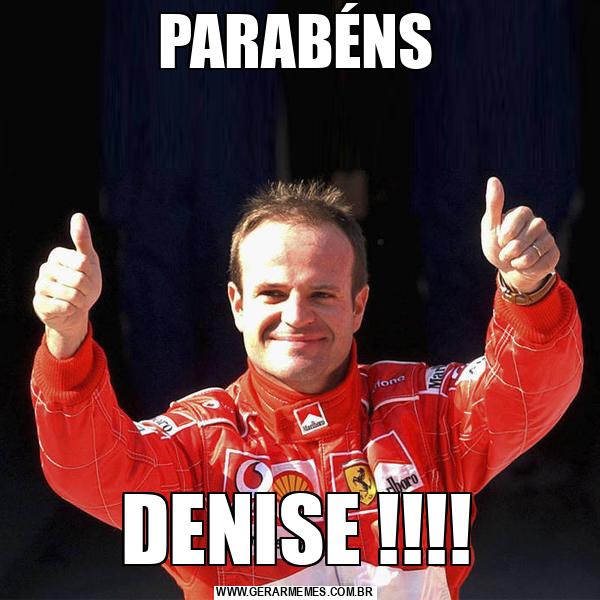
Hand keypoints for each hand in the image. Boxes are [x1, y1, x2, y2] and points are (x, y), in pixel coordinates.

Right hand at [33, 214, 101, 357]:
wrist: (77, 308)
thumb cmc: (85, 281)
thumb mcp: (89, 259)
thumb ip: (83, 239)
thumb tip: (78, 215)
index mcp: (57, 255)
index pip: (81, 263)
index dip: (91, 273)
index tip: (87, 275)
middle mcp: (45, 268)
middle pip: (77, 280)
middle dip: (87, 289)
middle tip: (83, 291)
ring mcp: (40, 286)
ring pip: (70, 294)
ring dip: (80, 300)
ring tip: (76, 299)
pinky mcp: (39, 303)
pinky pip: (63, 307)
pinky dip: (71, 309)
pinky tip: (67, 307)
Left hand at [481, 177, 559, 292]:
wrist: (507, 267)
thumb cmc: (497, 244)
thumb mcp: (490, 225)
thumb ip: (493, 204)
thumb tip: (493, 179)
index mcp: (523, 213)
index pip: (517, 220)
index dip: (505, 234)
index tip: (500, 238)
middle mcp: (538, 223)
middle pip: (523, 239)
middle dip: (509, 250)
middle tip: (505, 251)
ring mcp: (548, 238)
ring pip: (532, 252)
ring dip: (517, 260)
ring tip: (514, 258)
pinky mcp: (553, 253)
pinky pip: (540, 264)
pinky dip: (527, 268)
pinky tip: (525, 265)